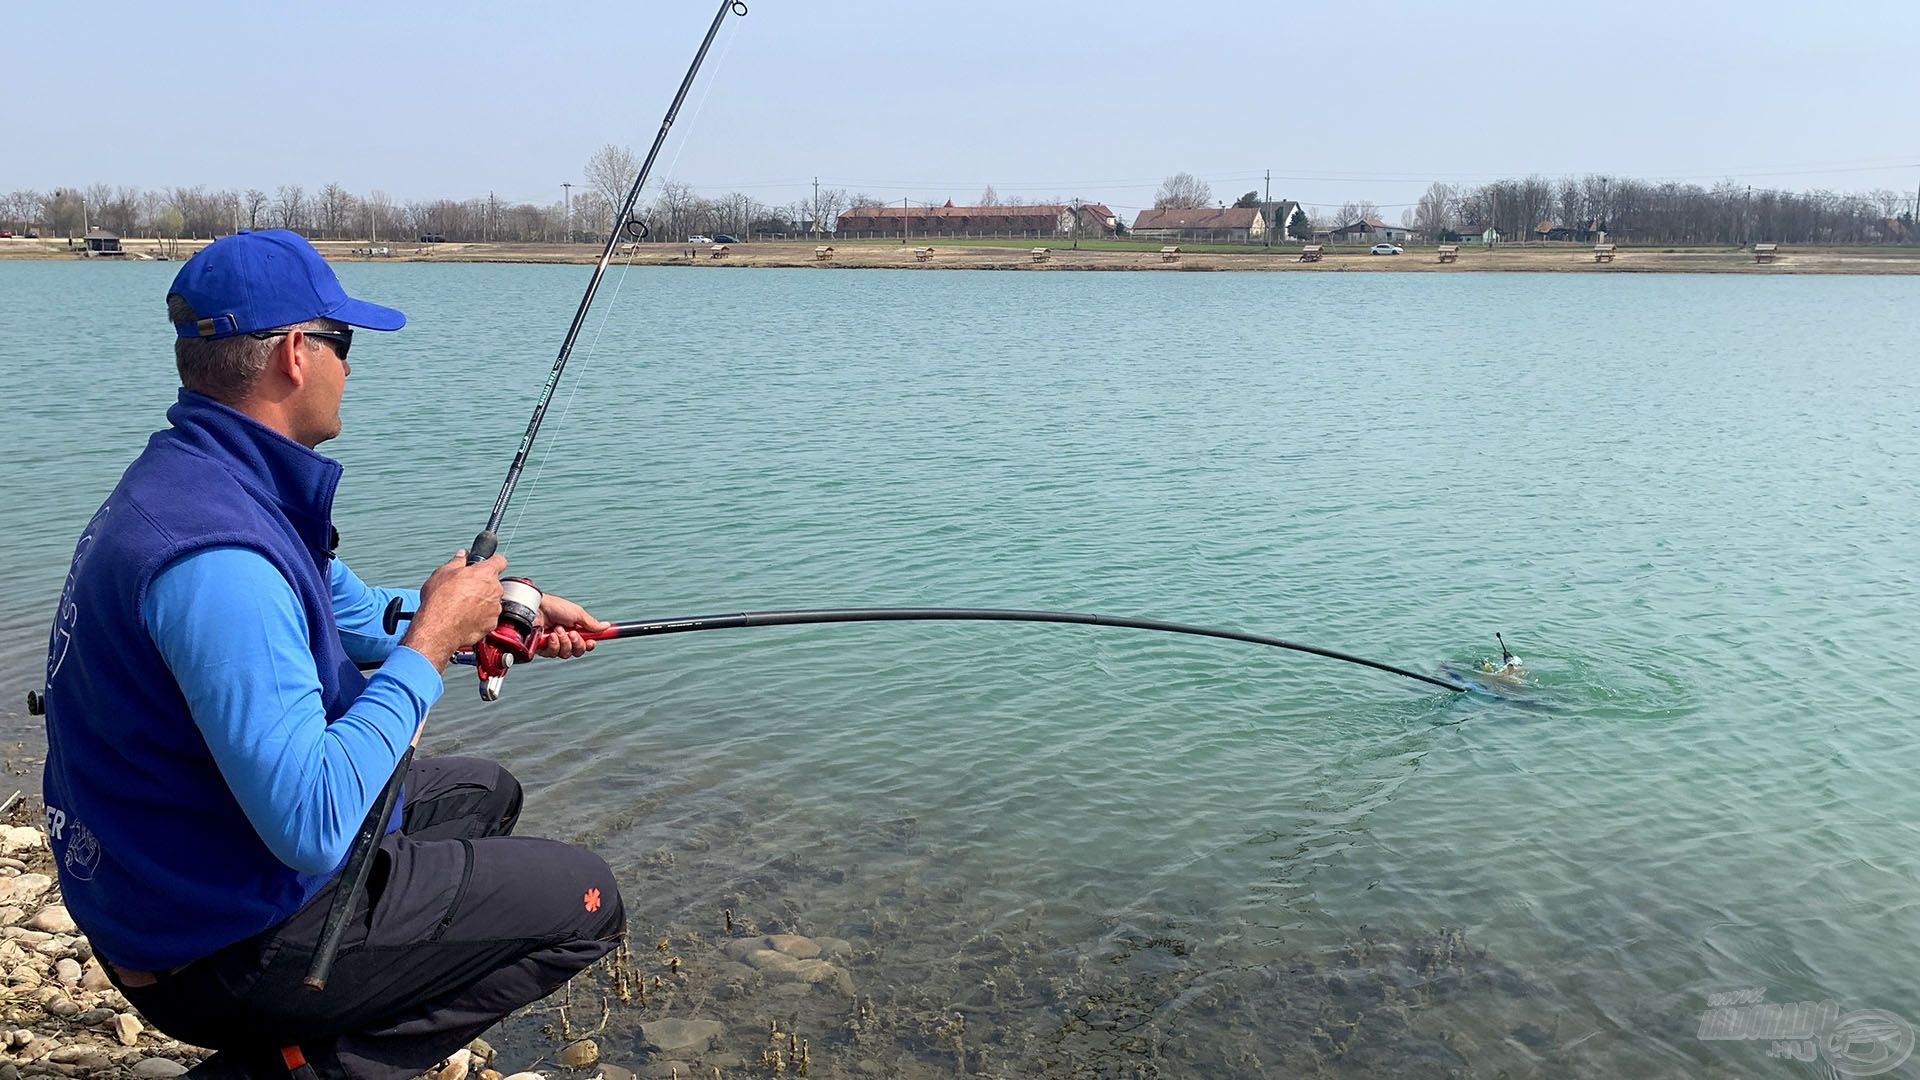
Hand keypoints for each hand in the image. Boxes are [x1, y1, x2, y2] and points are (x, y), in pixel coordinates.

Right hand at [401, 550, 506, 668]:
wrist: (438, 628)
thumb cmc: (439, 601)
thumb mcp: (443, 573)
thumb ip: (457, 561)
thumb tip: (462, 555)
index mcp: (485, 573)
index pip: (500, 560)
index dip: (492, 561)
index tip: (487, 563)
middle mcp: (494, 590)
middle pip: (494, 583)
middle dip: (482, 584)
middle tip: (465, 589)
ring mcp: (495, 608)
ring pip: (492, 601)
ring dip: (482, 602)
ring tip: (462, 606)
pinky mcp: (491, 624)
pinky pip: (488, 617)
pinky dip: (480, 617)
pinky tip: (465, 617)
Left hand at [534, 593, 608, 658]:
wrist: (536, 608)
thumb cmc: (554, 607)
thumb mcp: (577, 613)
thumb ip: (591, 623)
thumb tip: (606, 626)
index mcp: (574, 629)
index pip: (586, 643)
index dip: (590, 645)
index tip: (591, 642)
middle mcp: (565, 638)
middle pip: (578, 651)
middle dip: (576, 643)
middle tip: (572, 633)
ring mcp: (553, 644)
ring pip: (566, 654)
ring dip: (564, 642)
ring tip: (557, 630)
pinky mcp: (543, 648)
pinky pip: (553, 654)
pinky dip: (553, 644)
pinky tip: (549, 635)